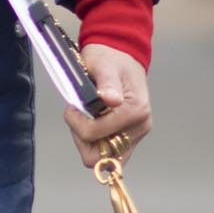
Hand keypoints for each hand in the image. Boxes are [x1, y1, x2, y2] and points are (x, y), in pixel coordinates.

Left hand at [63, 44, 151, 168]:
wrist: (121, 55)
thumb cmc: (110, 58)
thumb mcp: (104, 64)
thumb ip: (107, 83)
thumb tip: (111, 99)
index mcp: (136, 110)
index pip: (96, 135)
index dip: (77, 123)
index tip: (74, 106)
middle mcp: (140, 126)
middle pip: (101, 156)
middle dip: (82, 137)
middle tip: (80, 115)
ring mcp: (136, 134)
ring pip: (103, 158)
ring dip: (88, 139)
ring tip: (86, 116)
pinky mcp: (130, 137)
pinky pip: (108, 152)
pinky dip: (95, 140)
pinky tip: (93, 121)